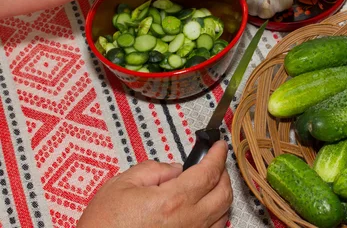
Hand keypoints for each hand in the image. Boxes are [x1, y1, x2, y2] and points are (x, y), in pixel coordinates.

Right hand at [77, 141, 232, 227]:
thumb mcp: (122, 184)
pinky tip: (205, 207)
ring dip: (222, 194)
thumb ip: (154, 170)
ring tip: (212, 182)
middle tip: (216, 162)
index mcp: (173, 200)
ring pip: (222, 213)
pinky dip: (216, 215)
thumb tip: (175, 168)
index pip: (208, 172)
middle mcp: (188, 221)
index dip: (218, 155)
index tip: (219, 146)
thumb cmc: (104, 224)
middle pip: (223, 193)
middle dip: (224, 173)